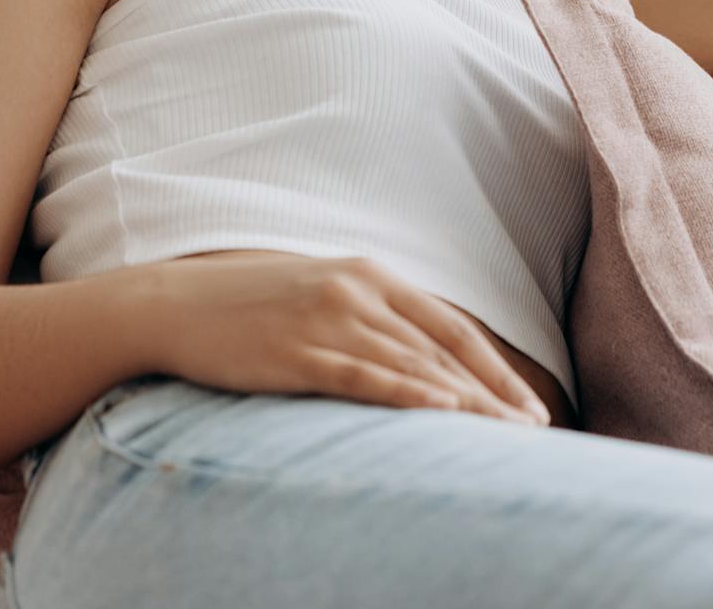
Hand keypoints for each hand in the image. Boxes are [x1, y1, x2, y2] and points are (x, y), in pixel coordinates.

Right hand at [145, 253, 551, 425]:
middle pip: (443, 349)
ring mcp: (329, 320)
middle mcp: (358, 290)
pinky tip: (441, 415)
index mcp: (369, 273)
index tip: (528, 405)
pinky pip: (366, 377)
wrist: (178, 302)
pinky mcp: (299, 352)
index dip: (495, 368)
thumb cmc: (252, 303)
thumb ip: (371, 314)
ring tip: (504, 439)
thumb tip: (419, 354)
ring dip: (465, 403)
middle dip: (494, 393)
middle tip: (535, 431)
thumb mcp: (322, 292)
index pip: (450, 327)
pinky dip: (410, 395)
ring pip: (414, 365)